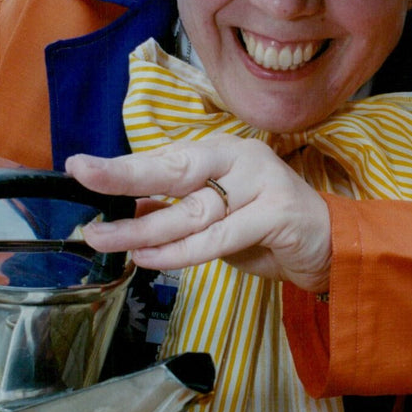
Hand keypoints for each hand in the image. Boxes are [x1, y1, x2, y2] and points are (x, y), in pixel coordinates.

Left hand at [66, 135, 331, 292]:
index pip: (163, 158)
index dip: (121, 165)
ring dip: (144, 229)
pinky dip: (181, 251)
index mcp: (221, 154)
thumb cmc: (268, 230)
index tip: (79, 167)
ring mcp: (262, 182)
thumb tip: (128, 214)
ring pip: (192, 210)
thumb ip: (178, 213)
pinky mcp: (278, 211)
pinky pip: (218, 237)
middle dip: (124, 175)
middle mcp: (240, 158)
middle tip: (84, 177)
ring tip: (106, 240)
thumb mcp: (216, 220)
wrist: (331, 247)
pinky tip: (149, 258)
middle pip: (174, 167)